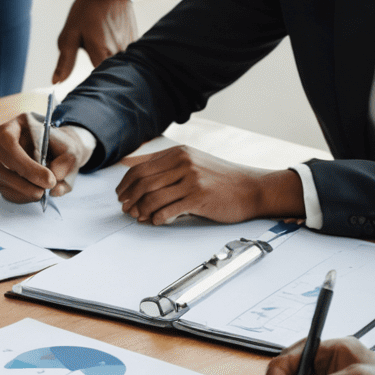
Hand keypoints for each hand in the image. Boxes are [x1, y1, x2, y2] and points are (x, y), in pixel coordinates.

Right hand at [0, 112, 95, 202]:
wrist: (59, 154)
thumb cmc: (62, 148)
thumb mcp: (71, 150)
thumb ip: (65, 163)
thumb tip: (54, 180)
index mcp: (16, 125)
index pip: (7, 139)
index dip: (23, 160)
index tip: (48, 177)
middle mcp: (1, 142)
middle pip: (2, 159)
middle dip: (26, 176)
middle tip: (49, 186)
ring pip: (2, 176)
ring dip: (23, 188)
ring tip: (43, 193)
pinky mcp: (1, 177)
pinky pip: (5, 190)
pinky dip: (21, 196)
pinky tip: (36, 194)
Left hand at [54, 0, 137, 82]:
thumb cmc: (87, 9)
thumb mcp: (69, 34)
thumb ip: (65, 61)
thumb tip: (57, 81)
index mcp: (102, 54)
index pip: (96, 79)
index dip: (88, 75)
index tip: (85, 64)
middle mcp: (119, 54)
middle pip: (106, 69)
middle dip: (96, 61)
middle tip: (91, 40)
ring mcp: (130, 47)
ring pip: (116, 60)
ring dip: (107, 53)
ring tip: (101, 33)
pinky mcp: (135, 40)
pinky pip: (124, 52)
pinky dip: (116, 47)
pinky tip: (109, 32)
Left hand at [116, 148, 304, 225]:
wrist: (253, 189)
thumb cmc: (222, 179)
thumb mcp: (194, 163)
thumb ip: (169, 166)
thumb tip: (137, 174)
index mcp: (178, 153)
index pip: (141, 167)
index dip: (126, 183)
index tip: (121, 194)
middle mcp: (183, 162)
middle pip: (143, 181)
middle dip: (129, 197)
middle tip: (125, 208)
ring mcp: (191, 179)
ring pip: (153, 196)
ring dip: (141, 209)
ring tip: (138, 217)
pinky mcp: (199, 197)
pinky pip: (168, 209)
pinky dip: (157, 217)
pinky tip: (155, 221)